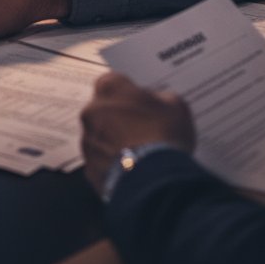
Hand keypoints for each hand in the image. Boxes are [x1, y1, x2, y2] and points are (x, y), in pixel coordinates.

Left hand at [80, 73, 194, 194]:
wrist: (154, 181)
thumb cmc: (164, 135)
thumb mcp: (176, 105)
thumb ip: (160, 98)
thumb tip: (157, 103)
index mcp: (109, 87)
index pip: (115, 82)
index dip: (130, 93)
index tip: (143, 103)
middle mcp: (91, 111)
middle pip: (105, 110)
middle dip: (120, 118)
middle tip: (143, 129)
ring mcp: (88, 141)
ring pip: (101, 137)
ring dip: (115, 142)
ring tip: (141, 154)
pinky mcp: (89, 169)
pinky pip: (102, 162)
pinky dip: (114, 165)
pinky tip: (134, 170)